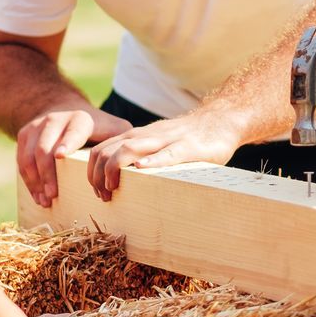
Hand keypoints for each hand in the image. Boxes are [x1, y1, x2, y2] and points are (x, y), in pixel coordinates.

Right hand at [16, 108, 132, 206]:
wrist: (63, 106)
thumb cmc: (95, 125)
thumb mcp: (112, 127)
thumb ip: (123, 140)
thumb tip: (137, 160)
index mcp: (80, 119)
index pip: (73, 131)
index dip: (67, 142)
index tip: (61, 156)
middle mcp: (55, 119)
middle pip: (45, 148)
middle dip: (47, 173)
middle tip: (53, 196)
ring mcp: (37, 126)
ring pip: (30, 155)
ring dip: (35, 180)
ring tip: (44, 200)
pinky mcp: (25, 134)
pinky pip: (21, 159)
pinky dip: (28, 179)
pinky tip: (36, 195)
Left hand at [85, 111, 244, 199]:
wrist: (222, 119)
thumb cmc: (189, 137)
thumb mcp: (158, 143)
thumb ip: (141, 155)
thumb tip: (122, 182)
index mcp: (138, 137)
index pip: (102, 150)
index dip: (92, 172)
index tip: (98, 192)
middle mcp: (147, 136)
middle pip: (108, 151)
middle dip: (98, 176)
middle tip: (104, 197)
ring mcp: (167, 140)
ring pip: (130, 149)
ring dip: (115, 169)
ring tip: (112, 189)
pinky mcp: (189, 147)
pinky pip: (168, 153)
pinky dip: (152, 161)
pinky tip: (142, 169)